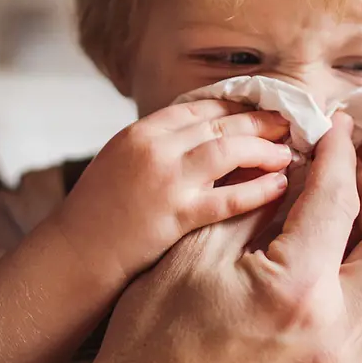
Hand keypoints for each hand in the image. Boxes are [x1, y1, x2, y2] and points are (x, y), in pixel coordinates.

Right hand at [52, 100, 292, 282]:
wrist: (72, 257)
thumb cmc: (98, 217)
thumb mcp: (122, 164)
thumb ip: (161, 148)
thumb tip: (207, 141)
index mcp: (140, 132)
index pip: (201, 106)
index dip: (238, 106)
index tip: (263, 110)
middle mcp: (153, 147)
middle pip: (220, 122)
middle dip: (260, 121)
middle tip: (289, 124)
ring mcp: (164, 179)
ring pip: (228, 150)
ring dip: (264, 149)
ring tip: (287, 153)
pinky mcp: (174, 214)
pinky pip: (227, 197)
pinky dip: (257, 189)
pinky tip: (278, 186)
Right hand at [75, 113, 361, 362]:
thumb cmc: (151, 337)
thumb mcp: (195, 252)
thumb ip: (254, 204)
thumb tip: (294, 167)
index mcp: (295, 293)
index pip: (339, 203)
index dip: (337, 156)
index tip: (334, 128)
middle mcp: (332, 332)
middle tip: (348, 172)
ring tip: (352, 214)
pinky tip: (340, 258)